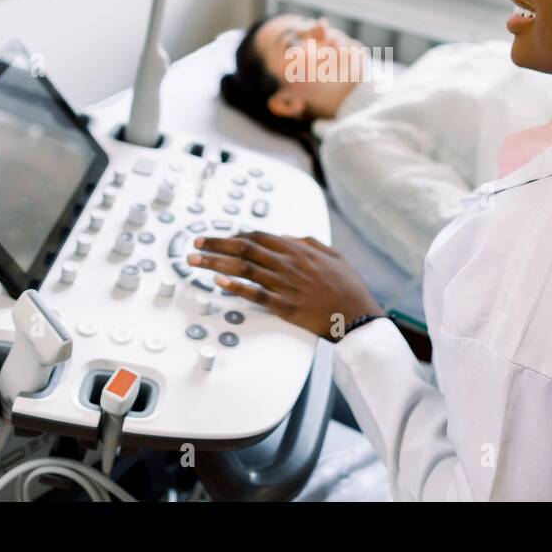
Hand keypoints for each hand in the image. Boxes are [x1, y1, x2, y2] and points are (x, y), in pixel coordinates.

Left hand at [187, 231, 382, 339]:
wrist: (357, 315)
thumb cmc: (347, 287)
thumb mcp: (333, 256)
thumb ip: (308, 243)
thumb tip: (287, 236)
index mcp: (298, 250)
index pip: (258, 237)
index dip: (234, 236)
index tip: (218, 238)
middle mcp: (288, 263)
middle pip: (244, 249)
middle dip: (215, 245)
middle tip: (195, 244)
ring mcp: (284, 285)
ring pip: (243, 269)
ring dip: (215, 263)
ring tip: (195, 262)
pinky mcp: (284, 306)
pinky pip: (254, 294)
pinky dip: (234, 287)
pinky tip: (217, 283)